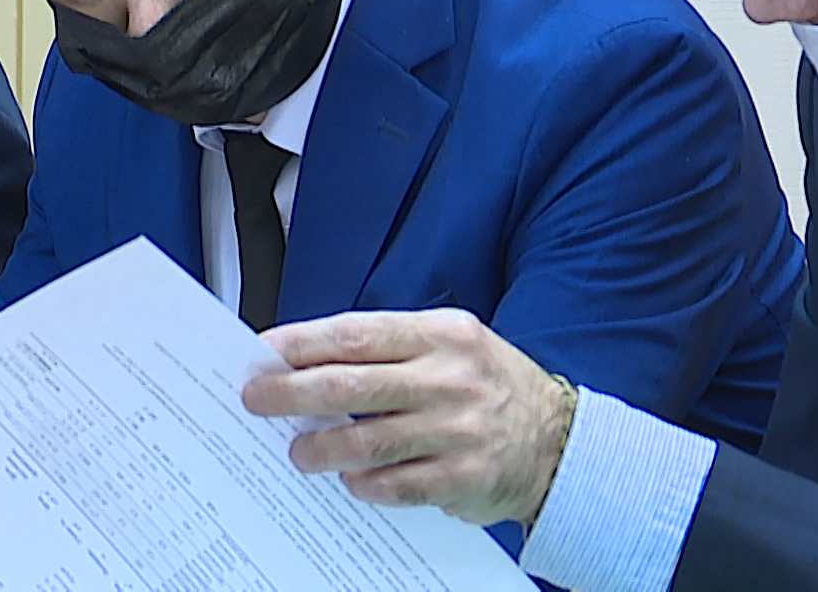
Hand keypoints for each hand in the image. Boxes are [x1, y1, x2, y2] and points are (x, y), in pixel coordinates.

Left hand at [241, 308, 572, 525]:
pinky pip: (396, 484)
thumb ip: (390, 351)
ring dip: (320, 448)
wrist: (560, 442)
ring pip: (367, 441)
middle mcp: (450, 378)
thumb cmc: (488, 387)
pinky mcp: (463, 477)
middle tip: (257, 401)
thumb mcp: (451, 346)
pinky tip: (350, 480)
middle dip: (292, 393)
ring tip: (298, 453)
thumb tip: (308, 363)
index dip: (303, 343)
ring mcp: (458, 430)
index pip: (357, 334)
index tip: (265, 352)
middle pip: (351, 385)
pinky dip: (365, 483)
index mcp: (441, 335)